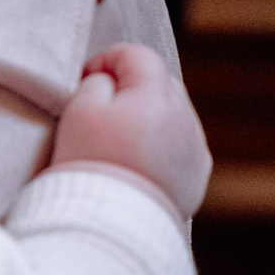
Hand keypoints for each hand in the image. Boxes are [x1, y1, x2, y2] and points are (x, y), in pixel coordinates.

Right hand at [51, 44, 211, 218]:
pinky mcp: (196, 175)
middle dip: (132, 86)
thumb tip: (108, 81)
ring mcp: (195, 148)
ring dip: (149, 116)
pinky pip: (180, 146)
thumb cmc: (90, 162)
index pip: (137, 55)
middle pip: (160, 82)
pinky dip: (162, 145)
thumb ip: (96, 83)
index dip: (106, 60)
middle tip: (101, 108)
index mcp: (156, 95)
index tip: (84, 79)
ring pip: (172, 115)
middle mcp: (184, 117)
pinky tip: (137, 161)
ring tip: (119, 139)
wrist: (111, 219)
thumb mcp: (78, 110)